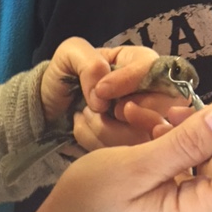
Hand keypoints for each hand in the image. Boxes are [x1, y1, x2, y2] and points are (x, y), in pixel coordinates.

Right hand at [22, 102, 211, 211]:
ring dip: (186, 132)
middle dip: (206, 126)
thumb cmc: (89, 208)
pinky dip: (175, 145)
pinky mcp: (182, 208)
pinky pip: (193, 169)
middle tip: (168, 111)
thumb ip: (184, 144)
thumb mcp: (135, 168)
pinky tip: (148, 132)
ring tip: (147, 118)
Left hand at [72, 56, 192, 149]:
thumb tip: (104, 93)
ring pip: (142, 137)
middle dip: (122, 115)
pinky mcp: (135, 150)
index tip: (100, 91)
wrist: (52, 105)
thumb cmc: (66, 73)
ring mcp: (147, 124)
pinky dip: (98, 144)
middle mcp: (152, 93)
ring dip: (105, 130)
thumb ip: (90, 63)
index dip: (129, 82)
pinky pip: (126, 157)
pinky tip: (84, 129)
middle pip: (160, 109)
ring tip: (85, 116)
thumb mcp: (71, 53)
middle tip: (97, 109)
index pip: (155, 71)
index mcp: (142, 62)